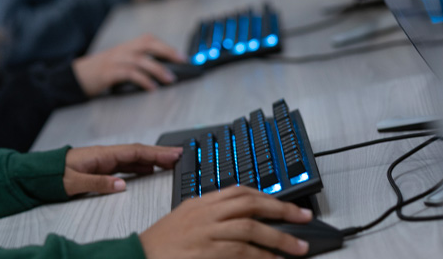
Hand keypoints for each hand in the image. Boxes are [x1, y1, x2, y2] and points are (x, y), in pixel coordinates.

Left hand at [63, 143, 184, 195]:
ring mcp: (105, 161)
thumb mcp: (74, 182)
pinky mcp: (102, 168)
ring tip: (171, 163)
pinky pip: (127, 165)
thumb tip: (122, 184)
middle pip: (139, 152)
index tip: (174, 153)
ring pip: (134, 158)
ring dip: (153, 160)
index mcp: (102, 155)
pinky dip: (141, 166)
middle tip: (180, 156)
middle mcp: (106, 155)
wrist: (41, 173)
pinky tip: (150, 170)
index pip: (135, 151)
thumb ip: (98, 183)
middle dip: (160, 153)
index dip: (156, 152)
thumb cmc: (54, 175)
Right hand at [71, 34, 184, 94]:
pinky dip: (143, 80)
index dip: (166, 46)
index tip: (182, 56)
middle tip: (182, 62)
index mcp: (125, 47)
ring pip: (141, 59)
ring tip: (170, 79)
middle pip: (148, 44)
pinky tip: (151, 88)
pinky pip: (129, 74)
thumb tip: (161, 72)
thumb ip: (136, 64)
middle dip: (167, 52)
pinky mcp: (109, 73)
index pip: (148, 39)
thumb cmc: (99, 72)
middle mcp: (121, 50)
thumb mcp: (118, 63)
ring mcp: (114, 60)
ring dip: (158, 69)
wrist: (76, 77)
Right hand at [140, 186, 313, 258]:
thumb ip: (210, 217)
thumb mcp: (185, 220)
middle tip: (303, 216)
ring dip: (278, 237)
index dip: (266, 195)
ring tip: (298, 247)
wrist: (139, 257)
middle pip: (250, 202)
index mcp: (200, 202)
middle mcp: (205, 213)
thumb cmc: (160, 244)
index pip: (239, 190)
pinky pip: (241, 251)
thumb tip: (241, 221)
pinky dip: (261, 256)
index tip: (284, 204)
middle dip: (281, 208)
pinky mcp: (207, 251)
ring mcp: (206, 231)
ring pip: (250, 226)